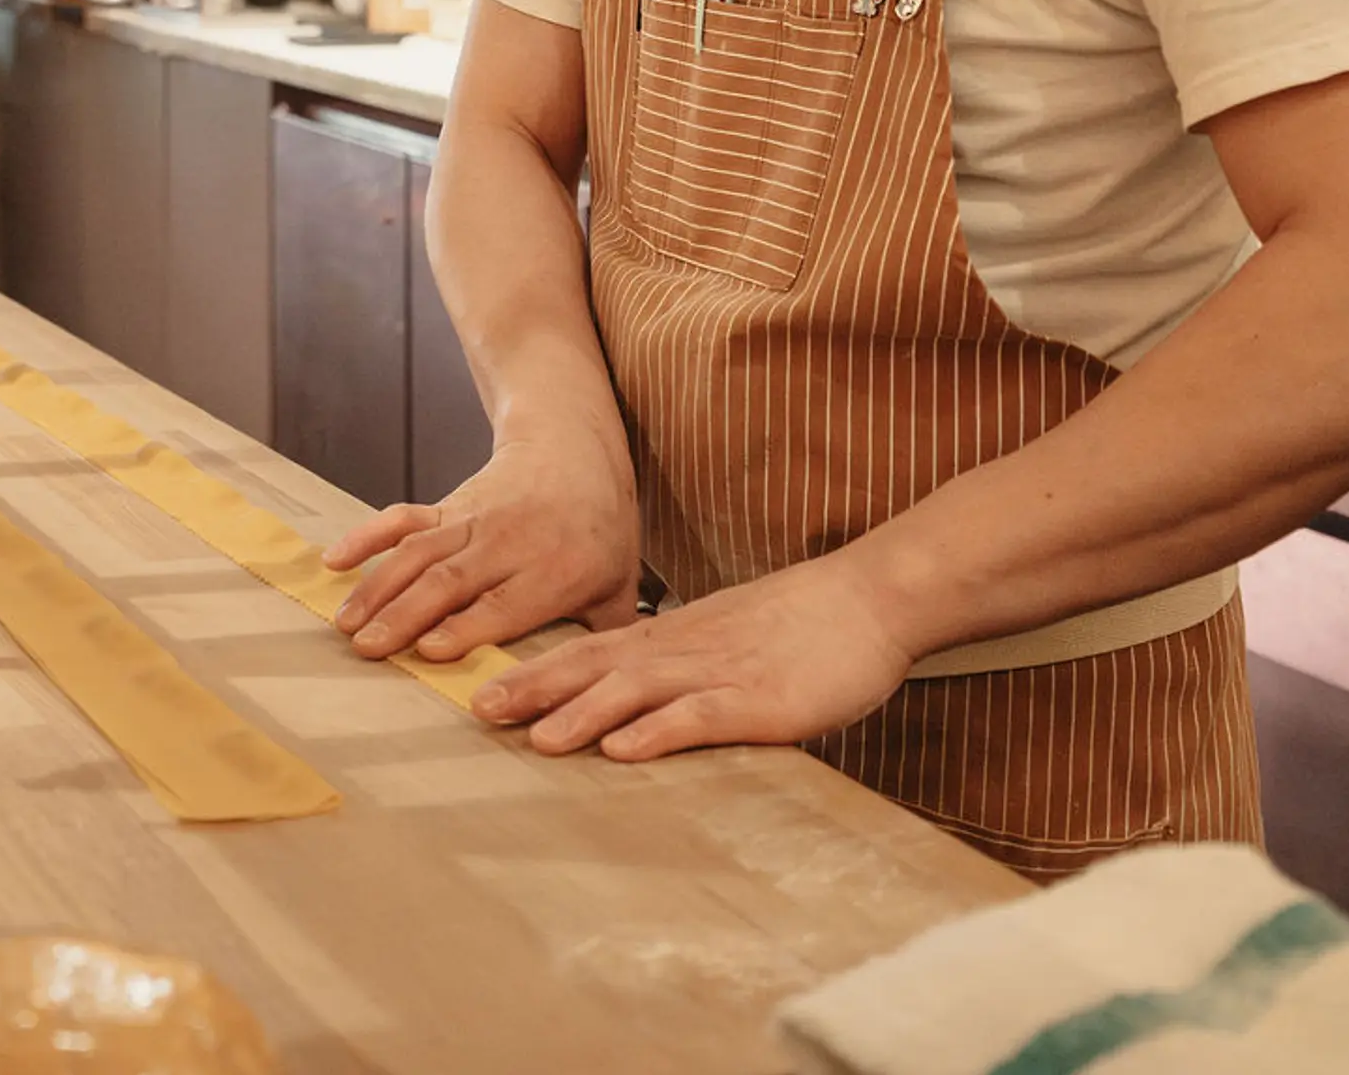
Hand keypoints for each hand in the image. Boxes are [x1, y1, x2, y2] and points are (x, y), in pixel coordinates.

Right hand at [325, 428, 640, 665]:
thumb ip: (607, 639)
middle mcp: (508, 542)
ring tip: (346, 624)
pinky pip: (402, 518)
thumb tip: (603, 705)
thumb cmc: (600, 534)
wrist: (574, 453)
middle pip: (451, 579)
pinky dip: (367, 536)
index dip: (466, 625)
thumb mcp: (620, 585)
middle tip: (369, 647)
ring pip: (419, 552)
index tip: (428, 651)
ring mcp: (472, 520)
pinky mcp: (446, 506)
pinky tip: (334, 561)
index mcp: (556, 568)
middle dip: (406, 613)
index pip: (506, 601)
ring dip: (379, 587)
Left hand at [471, 550, 916, 758]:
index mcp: (672, 638)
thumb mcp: (725, 640)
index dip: (534, 670)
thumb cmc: (799, 625)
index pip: (589, 652)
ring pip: (637, 692)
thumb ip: (680, 667)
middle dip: (535, 689)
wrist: (868, 598)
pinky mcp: (760, 702)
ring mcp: (721, 675)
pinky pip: (700, 717)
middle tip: (479, 711)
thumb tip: (634, 703)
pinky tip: (625, 749)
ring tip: (536, 737)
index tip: (482, 689)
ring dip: (583, 714)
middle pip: (596, 667)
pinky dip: (658, 732)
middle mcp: (683, 652)